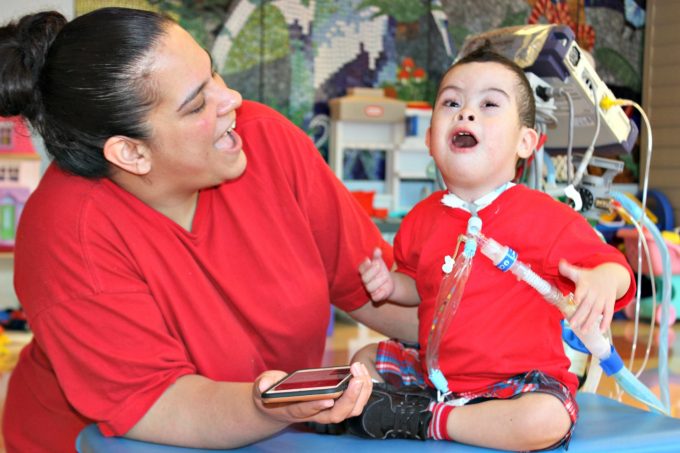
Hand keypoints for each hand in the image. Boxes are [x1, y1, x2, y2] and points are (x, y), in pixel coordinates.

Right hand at [253, 362, 371, 424]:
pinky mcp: (338, 404)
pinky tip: (361, 371)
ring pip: (350, 410)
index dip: (316, 406)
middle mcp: (314, 414)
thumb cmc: (272, 395)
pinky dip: (362, 388)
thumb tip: (263, 385)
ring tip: (359, 370)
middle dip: (349, 398)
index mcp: (294, 410)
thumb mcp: (262, 387)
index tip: (327, 399)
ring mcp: (328, 411)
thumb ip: (263, 384)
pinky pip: (356, 401)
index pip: (306, 411)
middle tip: (355, 378)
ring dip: (360, 392)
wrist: (279, 405)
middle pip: (336, 414)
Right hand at [358, 248, 394, 301]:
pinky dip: (380, 293)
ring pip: (370, 288)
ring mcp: (370, 289)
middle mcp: (365, 281)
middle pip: (364, 278)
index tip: (369, 260)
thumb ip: (377, 256)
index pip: (361, 269)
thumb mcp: (380, 262)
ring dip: (378, 281)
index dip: (364, 265)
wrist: (388, 282)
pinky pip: (375, 297)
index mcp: (364, 272)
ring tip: (385, 276)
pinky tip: (384, 288)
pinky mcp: (375, 297)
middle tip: (378, 265)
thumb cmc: (381, 271)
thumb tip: (377, 249)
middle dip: (372, 271)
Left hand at [558, 260, 616, 332]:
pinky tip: (600, 330)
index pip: (582, 290)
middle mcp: (595, 292)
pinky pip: (609, 313)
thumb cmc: (590, 276)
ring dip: (591, 321)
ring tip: (583, 331)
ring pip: (597, 311)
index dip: (579, 295)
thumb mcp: (579, 272)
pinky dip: (606, 322)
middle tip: (572, 325)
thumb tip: (560, 262)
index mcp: (586, 284)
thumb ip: (567, 270)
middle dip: (580, 315)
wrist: (610, 275)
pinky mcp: (610, 303)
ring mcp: (603, 298)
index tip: (575, 301)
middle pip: (588, 305)